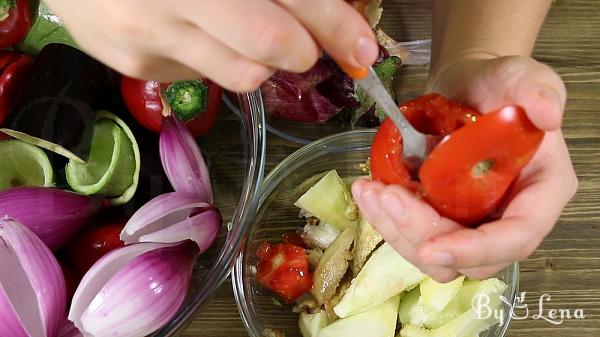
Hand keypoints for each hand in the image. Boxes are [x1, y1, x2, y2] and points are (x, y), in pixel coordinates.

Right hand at [44, 0, 377, 90]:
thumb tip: (335, 12)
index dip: (334, 23)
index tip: (362, 46)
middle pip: (269, 47)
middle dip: (304, 49)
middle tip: (308, 44)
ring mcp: (149, 37)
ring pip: (244, 75)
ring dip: (263, 59)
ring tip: (240, 28)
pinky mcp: (140, 68)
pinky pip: (208, 77)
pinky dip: (220, 58)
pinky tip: (196, 32)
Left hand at [353, 56, 577, 281]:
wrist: (466, 87)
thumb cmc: (497, 84)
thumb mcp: (520, 76)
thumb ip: (538, 90)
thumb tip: (549, 115)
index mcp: (541, 193)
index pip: (516, 237)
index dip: (476, 249)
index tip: (432, 247)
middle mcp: (510, 218)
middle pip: (471, 258)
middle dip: (422, 235)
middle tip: (387, 198)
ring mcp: (474, 224)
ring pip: (438, 258)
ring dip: (397, 231)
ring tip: (370, 192)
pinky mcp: (444, 221)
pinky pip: (416, 238)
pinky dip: (387, 221)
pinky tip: (368, 192)